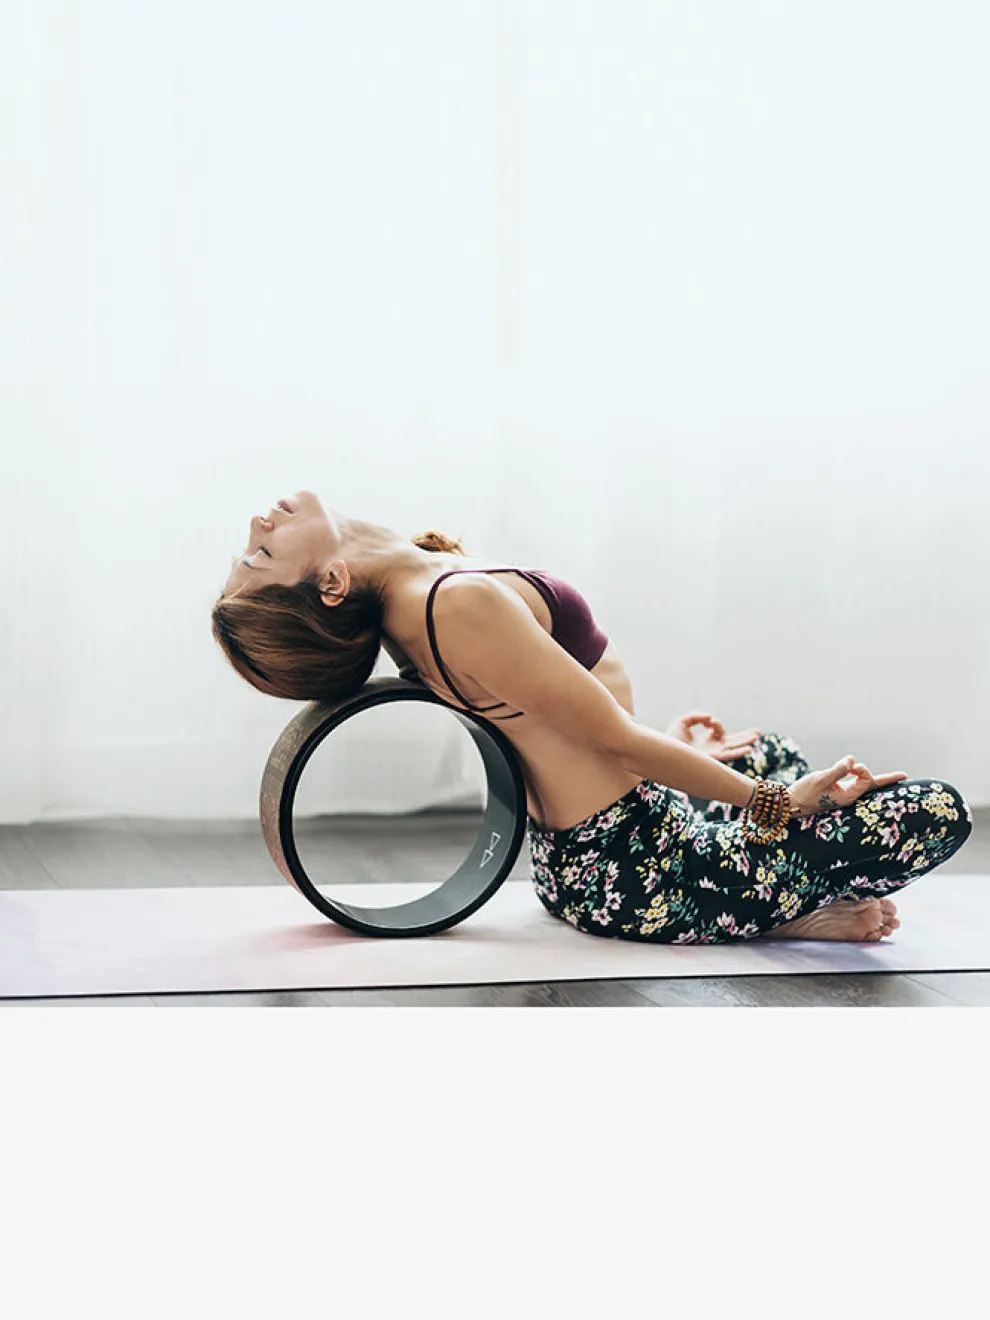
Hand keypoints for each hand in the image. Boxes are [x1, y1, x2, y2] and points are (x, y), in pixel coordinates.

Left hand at [666, 711, 762, 762]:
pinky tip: (748, 749)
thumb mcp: (682, 722)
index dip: (716, 723)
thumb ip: (697, 716)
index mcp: (706, 740)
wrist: (664, 751)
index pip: (718, 730)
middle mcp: (712, 748)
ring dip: (746, 741)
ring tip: (757, 736)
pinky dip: (738, 752)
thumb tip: (711, 717)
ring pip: (734, 747)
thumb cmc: (670, 738)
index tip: (708, 721)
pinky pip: (728, 755)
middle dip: (745, 736)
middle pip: (733, 741)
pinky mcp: (712, 759)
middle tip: (758, 731)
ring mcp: (713, 754)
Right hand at [787, 756, 908, 817]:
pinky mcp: (836, 792)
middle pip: (872, 786)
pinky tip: (860, 775)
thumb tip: (853, 760)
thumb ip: (838, 770)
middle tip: (904, 775)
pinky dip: (860, 777)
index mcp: (849, 796)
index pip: (867, 779)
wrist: (791, 804)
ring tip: (891, 777)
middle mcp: (849, 796)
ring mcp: (843, 795)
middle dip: (888, 780)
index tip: (849, 765)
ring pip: (864, 785)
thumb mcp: (821, 779)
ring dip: (874, 778)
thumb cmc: (805, 792)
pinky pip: (854, 784)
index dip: (861, 769)